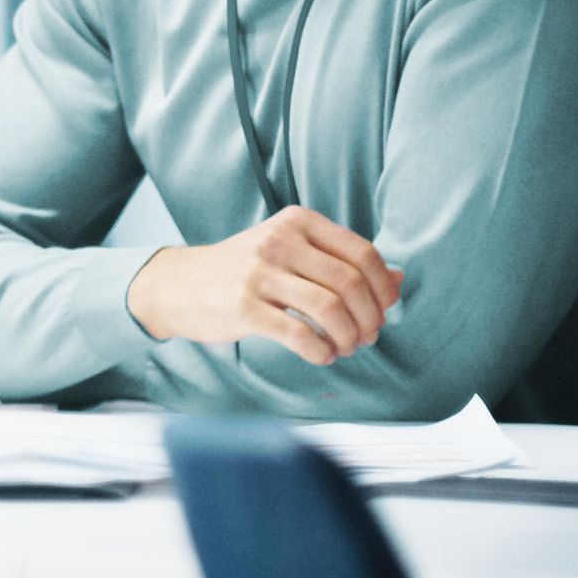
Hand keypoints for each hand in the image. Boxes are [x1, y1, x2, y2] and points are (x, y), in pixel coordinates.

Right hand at [126, 206, 402, 364]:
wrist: (179, 284)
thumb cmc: (244, 270)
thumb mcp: (291, 252)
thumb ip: (340, 262)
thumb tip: (399, 280)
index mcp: (297, 221)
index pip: (362, 254)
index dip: (384, 288)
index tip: (385, 311)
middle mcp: (279, 241)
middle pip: (350, 283)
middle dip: (369, 317)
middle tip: (367, 336)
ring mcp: (258, 273)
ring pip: (329, 308)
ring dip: (348, 337)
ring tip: (344, 348)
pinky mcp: (242, 306)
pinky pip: (299, 334)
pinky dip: (321, 351)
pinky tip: (321, 356)